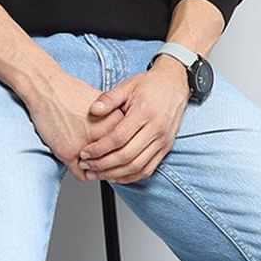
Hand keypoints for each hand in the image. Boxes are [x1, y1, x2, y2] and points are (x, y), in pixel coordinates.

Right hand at [24, 71, 129, 182]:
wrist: (47, 87)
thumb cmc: (71, 92)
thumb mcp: (102, 104)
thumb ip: (114, 121)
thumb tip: (124, 139)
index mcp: (116, 121)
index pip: (128, 148)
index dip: (123, 153)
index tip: (118, 157)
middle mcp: (104, 134)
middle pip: (115, 162)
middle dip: (111, 165)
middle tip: (105, 164)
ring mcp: (86, 146)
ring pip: (98, 171)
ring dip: (96, 172)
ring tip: (91, 165)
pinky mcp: (69, 152)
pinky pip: (81, 175)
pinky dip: (81, 174)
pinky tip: (79, 164)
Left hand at [77, 57, 189, 182]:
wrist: (175, 84)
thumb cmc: (149, 85)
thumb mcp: (127, 85)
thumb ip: (109, 98)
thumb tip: (93, 110)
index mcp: (144, 113)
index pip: (118, 138)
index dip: (99, 149)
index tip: (85, 152)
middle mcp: (156, 129)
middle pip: (126, 156)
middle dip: (103, 165)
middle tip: (86, 166)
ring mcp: (163, 141)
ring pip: (137, 167)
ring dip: (114, 174)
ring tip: (97, 174)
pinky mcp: (166, 148)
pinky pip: (148, 169)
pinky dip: (130, 177)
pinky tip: (116, 176)